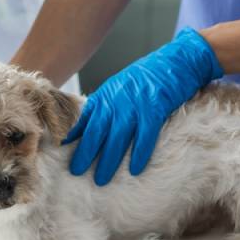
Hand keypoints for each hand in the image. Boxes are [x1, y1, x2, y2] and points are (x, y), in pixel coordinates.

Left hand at [65, 28, 223, 185]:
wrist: (178, 60)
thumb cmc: (149, 76)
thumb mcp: (120, 85)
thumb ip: (104, 103)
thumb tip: (87, 123)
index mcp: (107, 94)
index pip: (86, 119)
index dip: (74, 136)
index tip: (62, 151)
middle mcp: (117, 100)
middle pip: (97, 132)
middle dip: (85, 153)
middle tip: (75, 172)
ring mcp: (136, 105)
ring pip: (118, 138)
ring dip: (109, 161)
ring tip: (101, 180)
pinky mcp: (155, 109)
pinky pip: (145, 136)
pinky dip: (140, 154)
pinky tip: (135, 170)